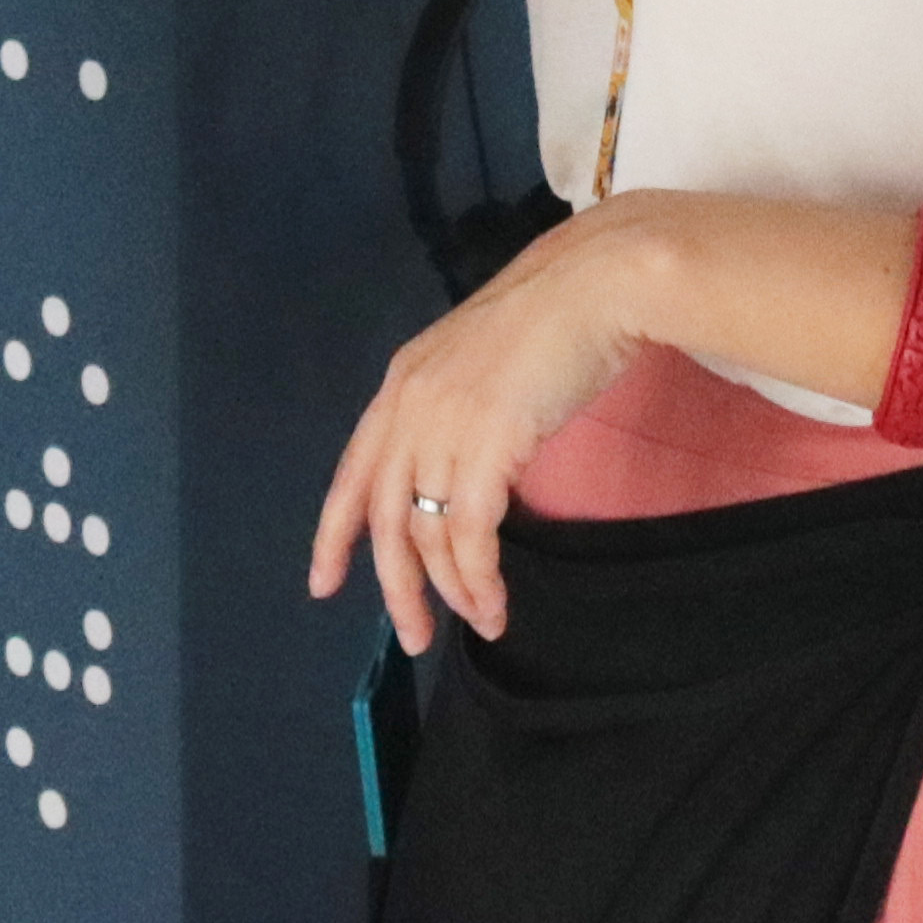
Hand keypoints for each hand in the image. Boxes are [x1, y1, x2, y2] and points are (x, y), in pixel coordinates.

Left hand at [309, 203, 662, 649]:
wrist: (598, 285)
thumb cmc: (556, 317)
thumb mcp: (482, 361)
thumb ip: (457, 406)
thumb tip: (462, 462)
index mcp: (402, 383)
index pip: (352, 471)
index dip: (334, 534)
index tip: (324, 584)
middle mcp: (410, 407)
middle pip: (383, 517)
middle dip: (397, 586)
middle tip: (414, 636)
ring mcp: (445, 426)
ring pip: (428, 534)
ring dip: (453, 590)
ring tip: (482, 622)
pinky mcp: (486, 447)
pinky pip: (470, 534)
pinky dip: (478, 579)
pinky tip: (494, 604)